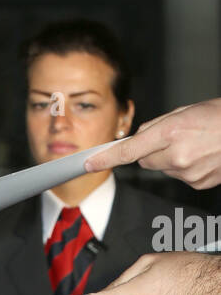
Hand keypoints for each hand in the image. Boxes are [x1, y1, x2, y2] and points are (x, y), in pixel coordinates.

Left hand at [83, 99, 220, 188]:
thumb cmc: (220, 117)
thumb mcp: (185, 111)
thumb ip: (156, 126)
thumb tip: (137, 137)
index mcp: (172, 132)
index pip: (129, 150)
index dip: (106, 158)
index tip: (88, 164)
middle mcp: (177, 155)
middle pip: (143, 160)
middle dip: (150, 150)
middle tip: (174, 138)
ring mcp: (188, 172)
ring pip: (162, 168)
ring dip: (170, 158)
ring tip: (194, 144)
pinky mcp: (197, 183)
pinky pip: (179, 175)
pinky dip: (185, 167)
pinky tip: (202, 155)